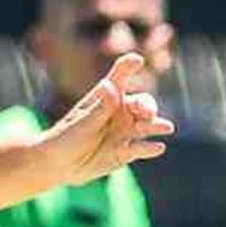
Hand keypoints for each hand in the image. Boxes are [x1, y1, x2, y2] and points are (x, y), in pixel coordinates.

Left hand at [48, 54, 173, 183]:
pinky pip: (140, 148)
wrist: (59, 165)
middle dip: (147, 106)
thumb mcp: (82, 122)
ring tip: (166, 128)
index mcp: (108, 96)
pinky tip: (158, 147)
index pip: (121, 76)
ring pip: (146, 125)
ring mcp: (126, 131)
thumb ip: (100, 107)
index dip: (130, 66)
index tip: (136, 61)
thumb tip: (111, 86)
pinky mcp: (126, 151)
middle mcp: (121, 111)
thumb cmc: (66, 138)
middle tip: (147, 112)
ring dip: (155, 125)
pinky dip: (149, 148)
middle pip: (141, 103)